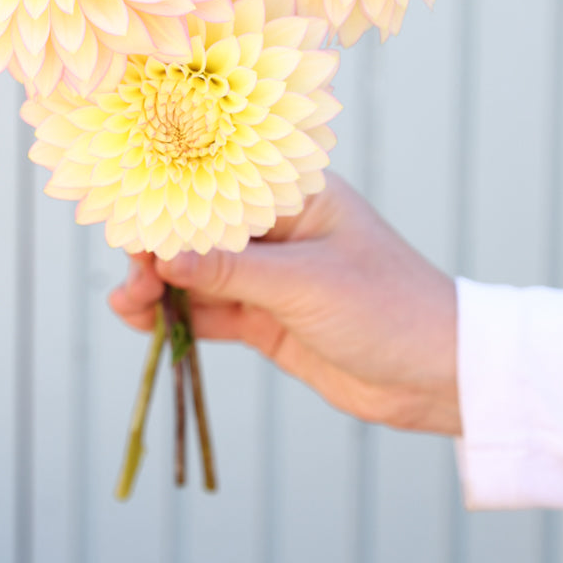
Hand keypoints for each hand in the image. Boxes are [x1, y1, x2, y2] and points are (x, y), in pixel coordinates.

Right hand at [109, 172, 460, 435]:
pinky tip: (143, 320)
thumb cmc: (387, 308)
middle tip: (134, 279)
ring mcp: (268, 274)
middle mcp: (277, 228)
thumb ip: (232, 271)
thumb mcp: (307, 284)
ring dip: (159, 285)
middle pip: (198, 229)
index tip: (130, 223)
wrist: (436, 377)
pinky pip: (207, 310)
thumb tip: (163, 254)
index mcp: (294, 196)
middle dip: (159, 249)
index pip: (218, 185)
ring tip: (127, 304)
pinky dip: (175, 315)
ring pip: (196, 272)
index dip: (170, 200)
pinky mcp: (264, 316)